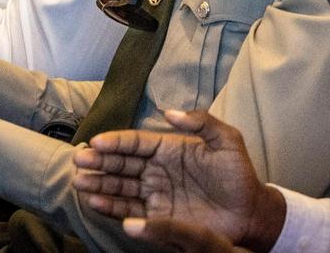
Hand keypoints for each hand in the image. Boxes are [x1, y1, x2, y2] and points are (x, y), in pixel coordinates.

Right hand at [72, 110, 286, 251]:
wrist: (250, 211)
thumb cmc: (239, 174)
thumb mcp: (227, 140)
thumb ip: (201, 122)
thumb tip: (169, 112)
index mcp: (170, 148)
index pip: (136, 142)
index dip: (116, 141)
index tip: (96, 141)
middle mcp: (157, 169)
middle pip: (122, 163)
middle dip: (99, 161)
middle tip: (79, 160)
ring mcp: (156, 193)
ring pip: (120, 186)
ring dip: (99, 183)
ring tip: (80, 182)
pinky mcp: (158, 216)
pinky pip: (130, 210)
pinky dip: (111, 207)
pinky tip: (95, 203)